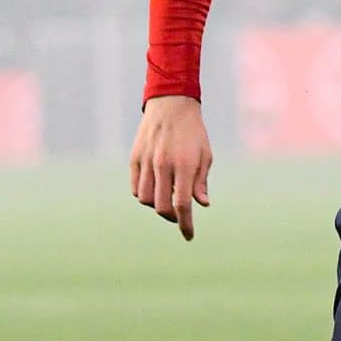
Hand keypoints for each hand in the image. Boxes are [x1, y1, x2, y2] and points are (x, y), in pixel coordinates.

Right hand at [129, 94, 212, 239]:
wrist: (171, 104)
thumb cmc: (193, 131)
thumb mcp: (205, 155)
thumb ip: (201, 182)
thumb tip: (202, 204)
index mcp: (184, 165)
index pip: (182, 204)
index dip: (185, 224)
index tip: (189, 236)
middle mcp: (163, 165)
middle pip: (162, 206)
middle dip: (172, 217)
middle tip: (179, 214)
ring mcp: (146, 161)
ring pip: (146, 199)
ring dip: (157, 205)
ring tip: (167, 196)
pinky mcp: (135, 158)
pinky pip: (136, 187)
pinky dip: (144, 194)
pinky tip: (155, 188)